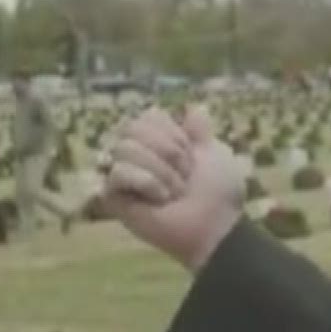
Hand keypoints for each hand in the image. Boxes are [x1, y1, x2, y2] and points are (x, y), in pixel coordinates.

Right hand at [101, 104, 242, 271]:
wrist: (214, 224)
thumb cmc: (218, 191)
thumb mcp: (214, 152)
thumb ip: (200, 130)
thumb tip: (193, 107)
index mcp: (158, 142)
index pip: (149, 115)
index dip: (174, 134)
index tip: (192, 155)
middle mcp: (136, 154)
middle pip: (131, 127)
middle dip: (168, 150)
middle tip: (184, 175)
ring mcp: (122, 174)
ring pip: (124, 148)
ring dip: (161, 171)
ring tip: (173, 191)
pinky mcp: (112, 197)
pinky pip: (118, 172)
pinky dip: (146, 183)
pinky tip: (159, 199)